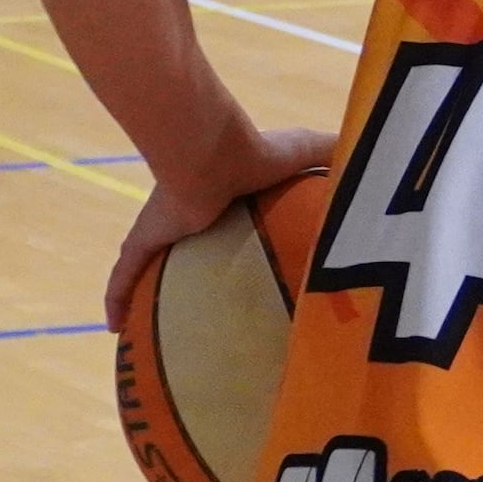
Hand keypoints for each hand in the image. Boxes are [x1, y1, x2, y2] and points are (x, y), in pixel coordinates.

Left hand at [102, 122, 334, 308]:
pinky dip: (115, 300)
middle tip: (193, 309)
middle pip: (182, 252)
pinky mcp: (145, 239)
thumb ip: (332, 156)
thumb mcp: (307, 154)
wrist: (211, 151)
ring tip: (145, 329)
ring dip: (141, 293)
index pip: (223, 227)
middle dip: (182, 274)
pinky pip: (122, 276)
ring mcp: (162, 231)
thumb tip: (371, 164)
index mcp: (223, 202)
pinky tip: (111, 330)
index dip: (226, 245)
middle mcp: (188, 218)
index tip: (236, 270)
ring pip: (146, 268)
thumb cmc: (257, 152)